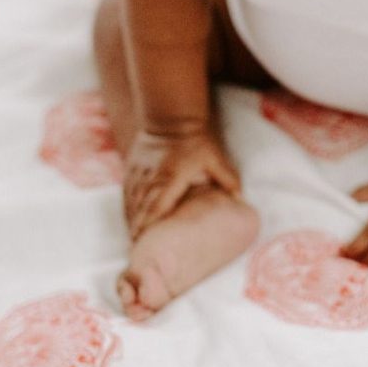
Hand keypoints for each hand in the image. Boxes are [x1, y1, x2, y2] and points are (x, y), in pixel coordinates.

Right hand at [122, 128, 239, 239]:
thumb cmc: (196, 141)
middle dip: (138, 228)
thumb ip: (228, 179)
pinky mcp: (133, 168)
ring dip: (131, 220)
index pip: (158, 204)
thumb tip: (240, 200)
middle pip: (141, 207)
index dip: (149, 223)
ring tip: (132, 239)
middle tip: (137, 248)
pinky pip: (127, 191)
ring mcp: (140, 172)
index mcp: (171, 177)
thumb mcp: (215, 158)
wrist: (171, 119)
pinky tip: (129, 219)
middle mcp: (152, 176)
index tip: (144, 239)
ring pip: (132, 201)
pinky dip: (127, 207)